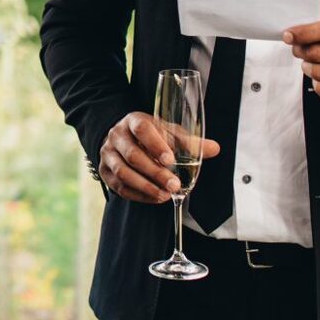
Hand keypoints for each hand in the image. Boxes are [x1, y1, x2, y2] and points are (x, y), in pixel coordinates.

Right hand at [97, 112, 220, 203]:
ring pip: (123, 173)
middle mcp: (117, 136)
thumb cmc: (150, 135)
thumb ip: (190, 142)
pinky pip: (120, 187)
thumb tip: (215, 148)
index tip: (170, 159)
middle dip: (155, 172)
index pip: (142, 129)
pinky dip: (139, 195)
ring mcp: (108, 154)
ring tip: (165, 195)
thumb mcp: (168, 133)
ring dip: (145, 186)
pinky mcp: (105, 172)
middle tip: (174, 185)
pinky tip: (155, 198)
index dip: (155, 144)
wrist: (122, 138)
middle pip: (132, 155)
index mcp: (134, 121)